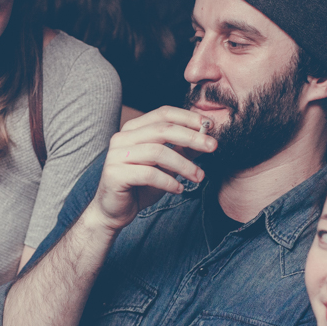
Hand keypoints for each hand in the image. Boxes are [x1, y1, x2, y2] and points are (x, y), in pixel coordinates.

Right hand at [87, 107, 216, 231]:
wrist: (114, 211)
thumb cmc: (140, 186)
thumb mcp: (166, 166)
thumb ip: (182, 150)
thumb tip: (206, 138)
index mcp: (133, 129)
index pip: (163, 114)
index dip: (187, 117)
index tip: (210, 125)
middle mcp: (122, 138)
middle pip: (162, 130)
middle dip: (191, 137)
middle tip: (213, 146)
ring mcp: (116, 155)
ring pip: (157, 152)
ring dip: (183, 164)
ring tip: (199, 177)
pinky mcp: (114, 174)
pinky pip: (148, 174)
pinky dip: (168, 181)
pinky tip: (179, 189)